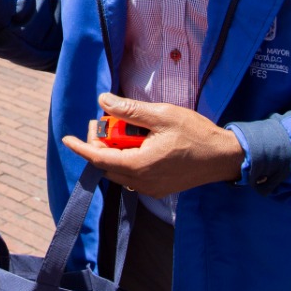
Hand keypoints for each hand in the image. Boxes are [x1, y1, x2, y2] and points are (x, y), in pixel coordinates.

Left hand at [62, 94, 243, 198]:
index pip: (99, 159)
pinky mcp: (158, 189)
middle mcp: (142, 181)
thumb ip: (130, 110)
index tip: (67, 138)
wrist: (224, 157)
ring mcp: (150, 188)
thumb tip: (103, 101)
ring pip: (119, 171)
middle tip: (107, 120)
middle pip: (107, 165)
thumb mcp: (162, 115)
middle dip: (100, 144)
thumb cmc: (196, 134)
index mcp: (139, 164)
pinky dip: (127, 160)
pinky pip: (132, 176)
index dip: (81, 147)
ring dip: (114, 152)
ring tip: (123, 130)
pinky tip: (137, 143)